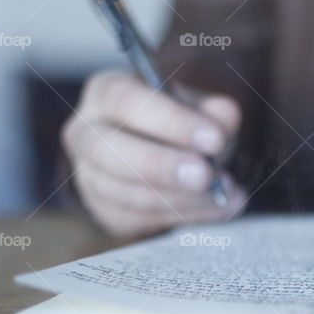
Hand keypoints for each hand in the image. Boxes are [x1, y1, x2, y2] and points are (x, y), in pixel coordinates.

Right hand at [62, 70, 247, 237]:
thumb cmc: (176, 123)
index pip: (127, 102)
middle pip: (111, 152)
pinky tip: (221, 206)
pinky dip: (189, 215)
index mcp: (106, 94)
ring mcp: (90, 177)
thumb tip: (226, 118)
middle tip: (206, 175)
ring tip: (227, 191)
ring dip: (185, 198)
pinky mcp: (107, 211)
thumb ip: (214, 110)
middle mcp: (86, 133)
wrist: (160, 154)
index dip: (172, 121)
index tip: (215, 138)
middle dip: (163, 167)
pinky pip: (145, 219)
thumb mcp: (197, 107)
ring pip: (129, 194)